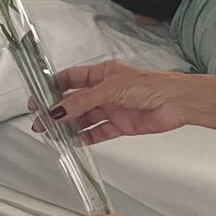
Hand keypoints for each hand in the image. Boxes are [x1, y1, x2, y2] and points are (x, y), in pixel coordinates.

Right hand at [33, 61, 215, 144]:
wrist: (178, 102)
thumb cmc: (152, 85)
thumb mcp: (111, 88)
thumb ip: (82, 101)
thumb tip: (58, 110)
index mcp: (103, 73)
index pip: (70, 79)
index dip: (52, 88)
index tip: (37, 98)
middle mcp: (106, 90)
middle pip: (74, 101)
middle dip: (56, 111)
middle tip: (40, 121)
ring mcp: (113, 108)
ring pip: (84, 118)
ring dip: (69, 126)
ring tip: (53, 133)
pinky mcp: (122, 125)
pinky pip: (99, 132)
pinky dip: (86, 137)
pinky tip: (74, 141)